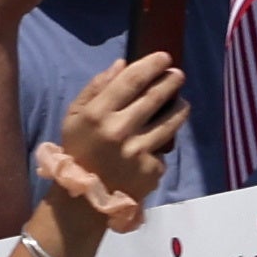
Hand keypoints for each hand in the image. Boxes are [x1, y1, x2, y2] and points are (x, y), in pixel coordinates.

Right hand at [38, 49, 187, 239]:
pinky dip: (163, 143)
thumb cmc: (79, 151)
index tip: (165, 56)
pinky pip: (163, 149)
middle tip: (178, 74)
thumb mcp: (75, 116)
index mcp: (97, 114)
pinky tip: (156, 142)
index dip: (151, 65)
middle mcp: (119, 131)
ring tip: (181, 102)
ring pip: (170, 121)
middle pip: (155, 97)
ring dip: (179, 107)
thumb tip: (122, 64)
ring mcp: (138, 152)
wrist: (84, 200)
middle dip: (171, 81)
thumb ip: (96, 88)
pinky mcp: (151, 170)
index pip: (131, 81)